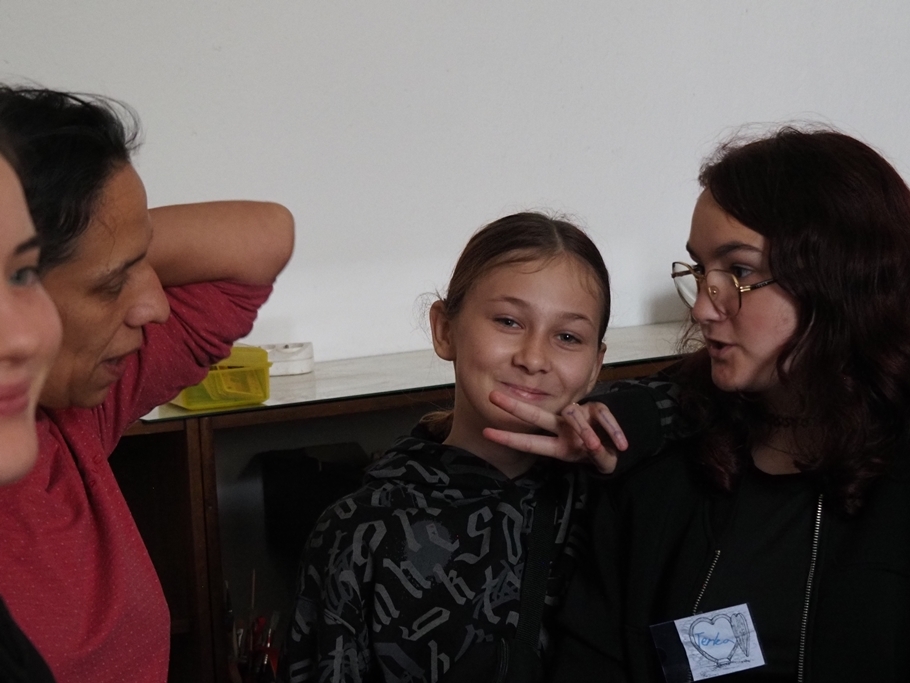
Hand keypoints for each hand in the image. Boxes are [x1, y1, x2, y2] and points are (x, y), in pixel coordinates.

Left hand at [482, 390, 627, 473]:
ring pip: (573, 416)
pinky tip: (620, 442)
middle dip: (515, 407)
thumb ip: (597, 455)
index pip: (530, 442)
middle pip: (537, 416)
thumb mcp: (598, 459)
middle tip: (493, 398)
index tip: (487, 433)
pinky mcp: (597, 409)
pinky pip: (603, 416)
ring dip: (584, 432)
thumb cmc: (601, 454)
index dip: (509, 438)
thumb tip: (594, 445)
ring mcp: (578, 416)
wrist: (620, 445)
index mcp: (558, 445)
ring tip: (593, 446)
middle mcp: (563, 428)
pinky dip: (612, 430)